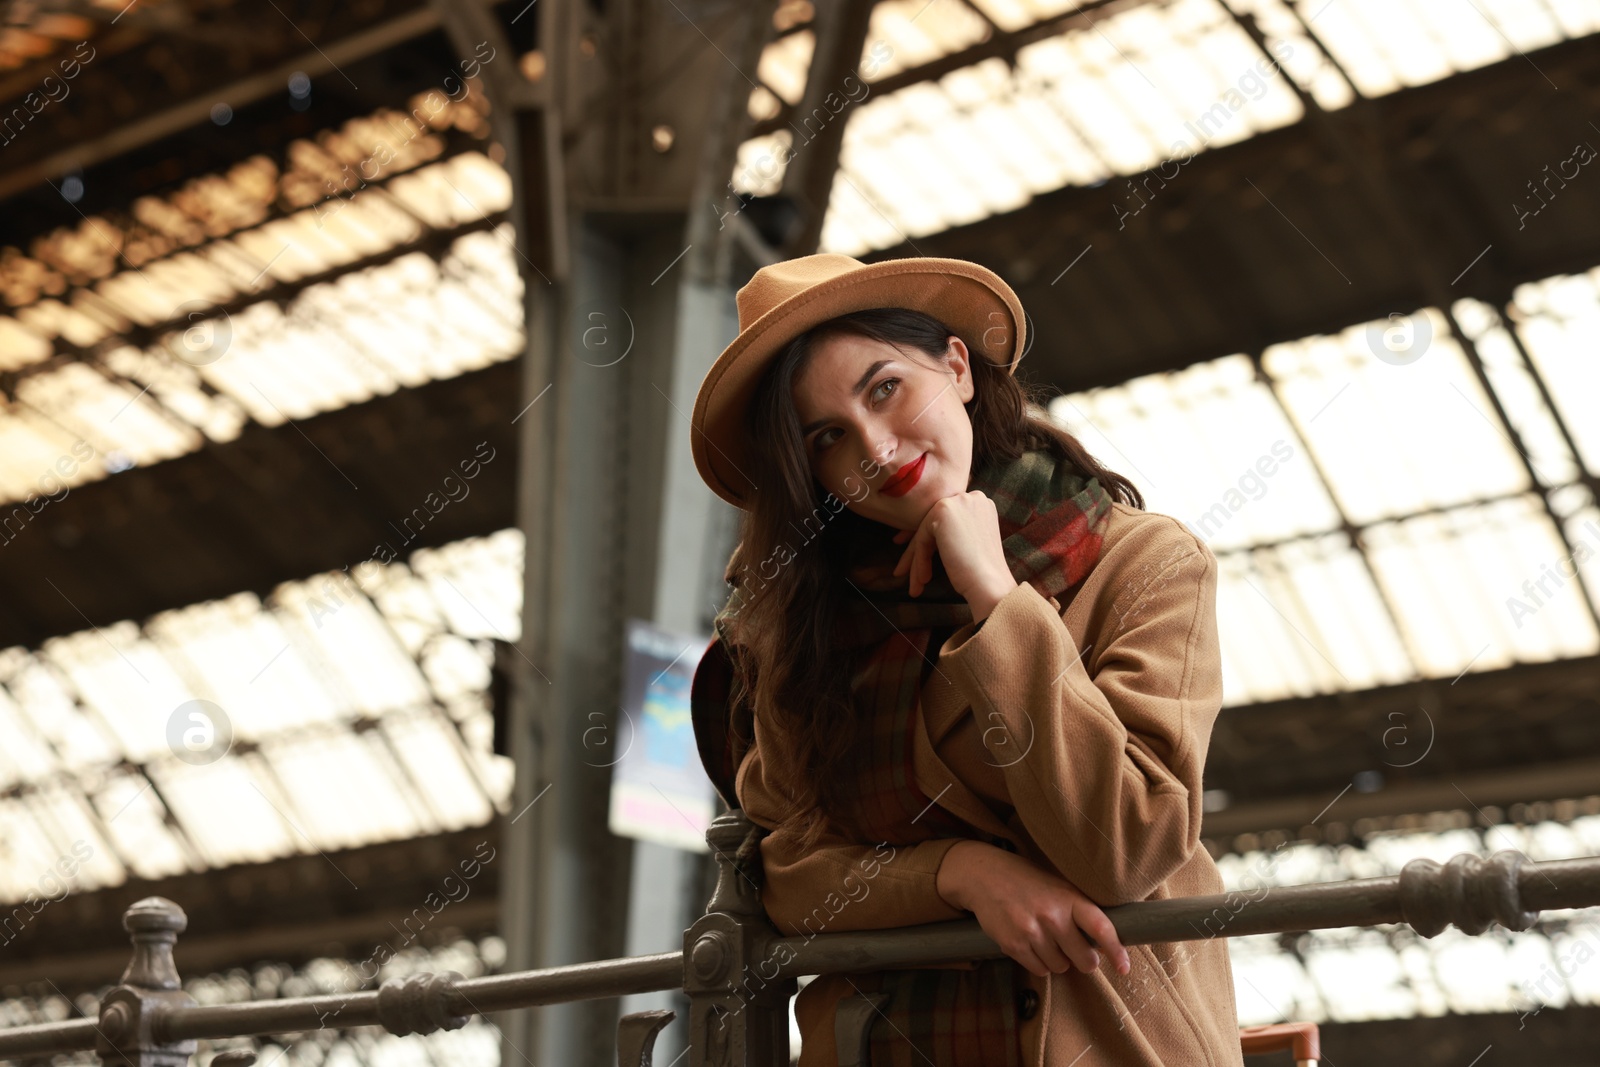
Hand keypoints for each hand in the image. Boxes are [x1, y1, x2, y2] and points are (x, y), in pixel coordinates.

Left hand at [892, 491, 1017, 618]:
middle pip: (935, 525)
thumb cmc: (983, 572)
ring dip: (918, 561)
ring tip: (915, 586)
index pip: (947, 521)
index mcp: (981, 503)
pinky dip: (920, 560)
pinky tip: (923, 580)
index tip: (916, 556)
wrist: (990, 583)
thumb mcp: (972, 542)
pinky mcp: (943, 511)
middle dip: (918, 550)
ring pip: (926, 532)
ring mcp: (957, 501)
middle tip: (903, 571)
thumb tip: (928, 535)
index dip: (930, 539)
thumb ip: (955, 530)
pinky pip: (922, 537)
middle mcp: (971, 496)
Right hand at [936, 840, 1130, 978]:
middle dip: (1084, 961)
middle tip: (1077, 953)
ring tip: (1045, 939)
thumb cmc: (1027, 882)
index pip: (1101, 927)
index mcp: (1069, 897)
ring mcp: (1032, 931)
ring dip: (1058, 960)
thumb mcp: (1058, 887)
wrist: (984, 875)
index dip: (1116, 950)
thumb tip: (1101, 947)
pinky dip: (1039, 964)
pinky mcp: (1013, 944)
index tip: (1124, 967)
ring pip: (1061, 967)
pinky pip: (1039, 970)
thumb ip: (1078, 912)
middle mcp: (1052, 915)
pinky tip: (1031, 945)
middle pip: (1084, 959)